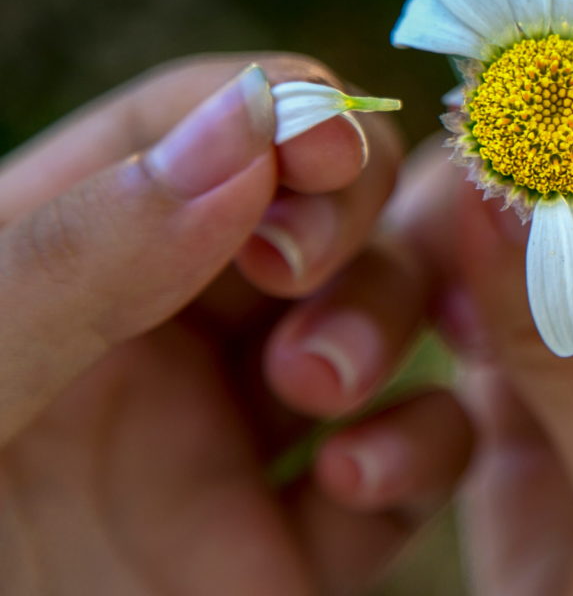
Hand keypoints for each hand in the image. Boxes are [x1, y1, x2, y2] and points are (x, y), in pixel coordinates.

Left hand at [0, 55, 471, 594]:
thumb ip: (79, 254)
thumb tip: (247, 135)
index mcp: (63, 255)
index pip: (200, 126)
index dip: (276, 116)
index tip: (318, 149)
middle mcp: (164, 333)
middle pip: (315, 212)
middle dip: (340, 222)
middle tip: (297, 270)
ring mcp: (235, 438)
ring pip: (382, 324)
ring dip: (385, 327)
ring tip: (315, 388)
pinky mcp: (290, 547)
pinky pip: (401, 471)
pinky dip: (416, 456)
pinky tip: (358, 481)